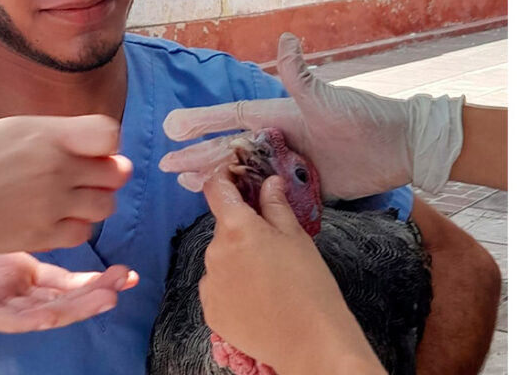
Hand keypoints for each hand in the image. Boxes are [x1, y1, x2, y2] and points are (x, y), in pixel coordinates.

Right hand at [0, 115, 132, 255]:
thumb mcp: (7, 129)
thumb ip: (49, 136)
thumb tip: (84, 145)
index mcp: (45, 133)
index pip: (109, 135)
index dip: (104, 145)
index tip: (88, 150)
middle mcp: (54, 166)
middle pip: (115, 173)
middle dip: (105, 176)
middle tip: (82, 180)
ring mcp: (49, 203)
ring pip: (105, 207)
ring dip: (92, 205)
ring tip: (65, 202)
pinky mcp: (38, 234)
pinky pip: (81, 234)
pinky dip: (73, 228)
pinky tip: (51, 221)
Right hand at [159, 33, 463, 198]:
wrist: (401, 147)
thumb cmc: (364, 118)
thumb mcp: (327, 99)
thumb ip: (302, 75)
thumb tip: (286, 40)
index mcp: (278, 116)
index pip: (230, 119)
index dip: (201, 122)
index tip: (171, 127)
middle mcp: (279, 139)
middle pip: (229, 149)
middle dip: (198, 156)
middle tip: (166, 165)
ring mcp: (290, 164)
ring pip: (243, 173)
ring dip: (216, 178)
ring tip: (185, 184)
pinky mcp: (306, 187)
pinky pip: (268, 196)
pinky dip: (247, 199)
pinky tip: (230, 204)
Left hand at [198, 173, 381, 374]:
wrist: (308, 340)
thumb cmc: (309, 285)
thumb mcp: (296, 237)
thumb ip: (276, 206)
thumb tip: (268, 183)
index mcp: (236, 228)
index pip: (216, 189)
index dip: (225, 179)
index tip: (235, 179)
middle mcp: (215, 252)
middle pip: (223, 230)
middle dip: (242, 231)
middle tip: (271, 246)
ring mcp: (210, 283)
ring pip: (220, 259)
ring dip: (237, 260)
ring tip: (268, 278)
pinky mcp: (210, 309)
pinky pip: (217, 287)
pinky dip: (232, 287)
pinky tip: (257, 298)